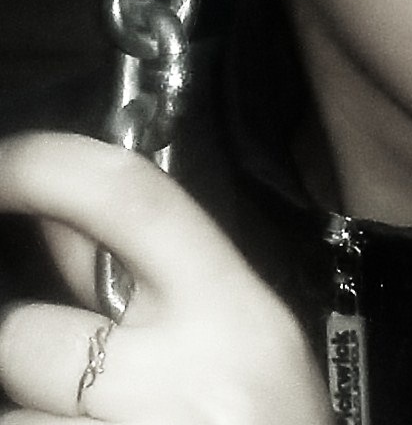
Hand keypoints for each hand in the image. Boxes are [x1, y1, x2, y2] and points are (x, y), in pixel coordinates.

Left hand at [0, 132, 331, 423]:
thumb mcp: (231, 341)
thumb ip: (142, 281)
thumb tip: (53, 215)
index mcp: (235, 310)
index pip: (130, 200)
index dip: (41, 166)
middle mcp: (190, 377)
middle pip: (25, 336)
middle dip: (14, 346)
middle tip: (41, 355)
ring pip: (14, 420)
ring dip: (32, 420)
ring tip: (92, 424)